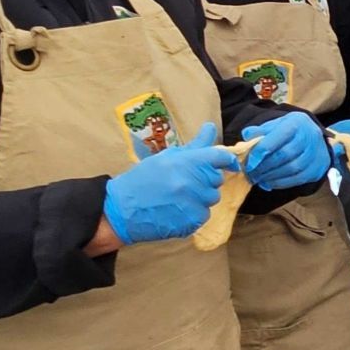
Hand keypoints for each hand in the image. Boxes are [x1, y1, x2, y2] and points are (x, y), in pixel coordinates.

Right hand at [102, 122, 239, 244]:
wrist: (122, 209)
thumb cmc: (143, 180)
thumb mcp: (166, 157)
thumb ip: (194, 146)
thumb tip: (210, 128)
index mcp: (185, 162)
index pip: (218, 158)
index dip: (226, 160)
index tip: (228, 164)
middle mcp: (191, 182)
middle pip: (216, 179)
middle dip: (206, 180)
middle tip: (186, 182)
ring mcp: (192, 203)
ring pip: (212, 198)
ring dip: (201, 197)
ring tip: (178, 197)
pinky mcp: (191, 221)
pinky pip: (204, 215)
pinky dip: (194, 213)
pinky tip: (177, 210)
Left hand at [239, 112, 330, 189]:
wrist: (310, 138)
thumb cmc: (286, 132)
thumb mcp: (273, 126)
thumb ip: (258, 132)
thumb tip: (246, 139)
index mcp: (297, 122)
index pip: (278, 137)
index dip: (261, 151)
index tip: (249, 162)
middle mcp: (310, 136)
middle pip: (285, 154)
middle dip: (264, 166)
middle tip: (250, 173)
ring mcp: (316, 153)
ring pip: (292, 168)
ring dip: (271, 176)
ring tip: (257, 178)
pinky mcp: (318, 168)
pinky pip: (298, 179)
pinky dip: (281, 183)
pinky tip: (269, 182)